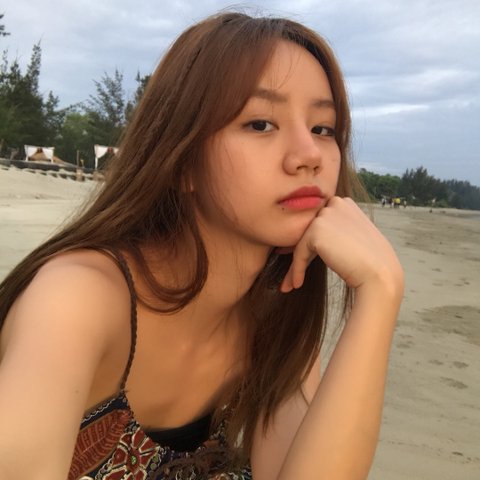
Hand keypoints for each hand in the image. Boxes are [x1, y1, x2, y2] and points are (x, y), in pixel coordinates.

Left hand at [279, 197, 402, 292]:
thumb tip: (313, 241)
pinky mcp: (316, 230)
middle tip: (291, 276)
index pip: (320, 224)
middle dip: (299, 254)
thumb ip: (335, 233)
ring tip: (290, 284)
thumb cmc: (371, 262)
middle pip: (308, 231)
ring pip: (301, 242)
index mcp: (345, 204)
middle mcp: (335, 203)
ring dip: (295, 265)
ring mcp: (326, 215)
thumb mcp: (353, 238)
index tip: (302, 262)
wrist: (379, 275)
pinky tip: (297, 285)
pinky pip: (299, 252)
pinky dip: (296, 269)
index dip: (310, 244)